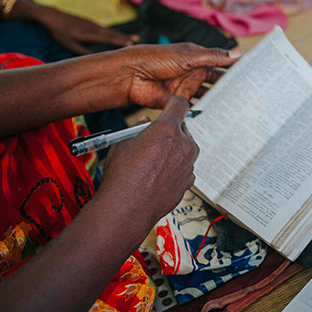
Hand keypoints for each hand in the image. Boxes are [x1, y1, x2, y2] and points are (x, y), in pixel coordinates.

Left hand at [37, 6, 138, 54]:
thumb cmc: (61, 33)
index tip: (130, 45)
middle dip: (125, 37)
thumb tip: (96, 59)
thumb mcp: (70, 45)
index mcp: (88, 34)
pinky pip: (106, 29)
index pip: (106, 38)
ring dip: (122, 35)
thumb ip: (84, 52)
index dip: (118, 41)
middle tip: (137, 41)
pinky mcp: (91, 23)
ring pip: (110, 31)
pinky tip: (119, 35)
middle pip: (112, 33)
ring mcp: (93, 24)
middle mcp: (93, 28)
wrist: (54, 17)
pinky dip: (114, 33)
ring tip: (134, 38)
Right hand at [99, 96, 198, 223]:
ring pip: (186, 150)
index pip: (179, 104)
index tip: (171, 104)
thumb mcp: (123, 143)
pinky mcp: (189, 182)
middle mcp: (183, 145)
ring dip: (175, 150)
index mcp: (166, 129)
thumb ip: (138, 129)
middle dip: (172, 130)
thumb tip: (144, 124)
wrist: (128, 208)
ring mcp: (188, 165)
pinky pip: (185, 168)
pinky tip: (159, 176)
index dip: (173, 102)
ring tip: (154, 160)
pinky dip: (176, 168)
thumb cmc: (122, 177)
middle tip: (155, 138)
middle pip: (184, 129)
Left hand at [121, 43, 240, 107]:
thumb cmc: (156, 58)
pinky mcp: (178, 103)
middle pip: (216, 84)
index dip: (234, 70)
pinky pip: (193, 110)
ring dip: (216, 103)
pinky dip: (202, 114)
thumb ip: (212, 58)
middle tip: (246, 98)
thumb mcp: (188, 56)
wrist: (131, 75)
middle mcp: (193, 74)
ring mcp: (186, 89)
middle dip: (229, 90)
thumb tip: (237, 55)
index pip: (220, 65)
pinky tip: (214, 118)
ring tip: (234, 111)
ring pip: (206, 98)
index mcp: (197, 59)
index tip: (251, 76)